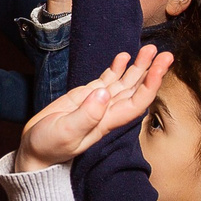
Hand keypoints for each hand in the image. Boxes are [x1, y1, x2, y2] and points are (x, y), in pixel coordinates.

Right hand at [14, 46, 173, 172]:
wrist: (35, 150)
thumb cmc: (49, 146)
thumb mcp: (65, 132)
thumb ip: (85, 115)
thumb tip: (103, 94)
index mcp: (107, 121)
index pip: (136, 101)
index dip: (150, 84)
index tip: (159, 67)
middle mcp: (108, 111)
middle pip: (135, 89)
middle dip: (151, 71)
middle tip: (165, 53)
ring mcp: (98, 103)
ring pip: (124, 82)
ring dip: (137, 67)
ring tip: (150, 49)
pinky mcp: (86, 97)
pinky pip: (107, 80)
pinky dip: (117, 68)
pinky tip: (124, 56)